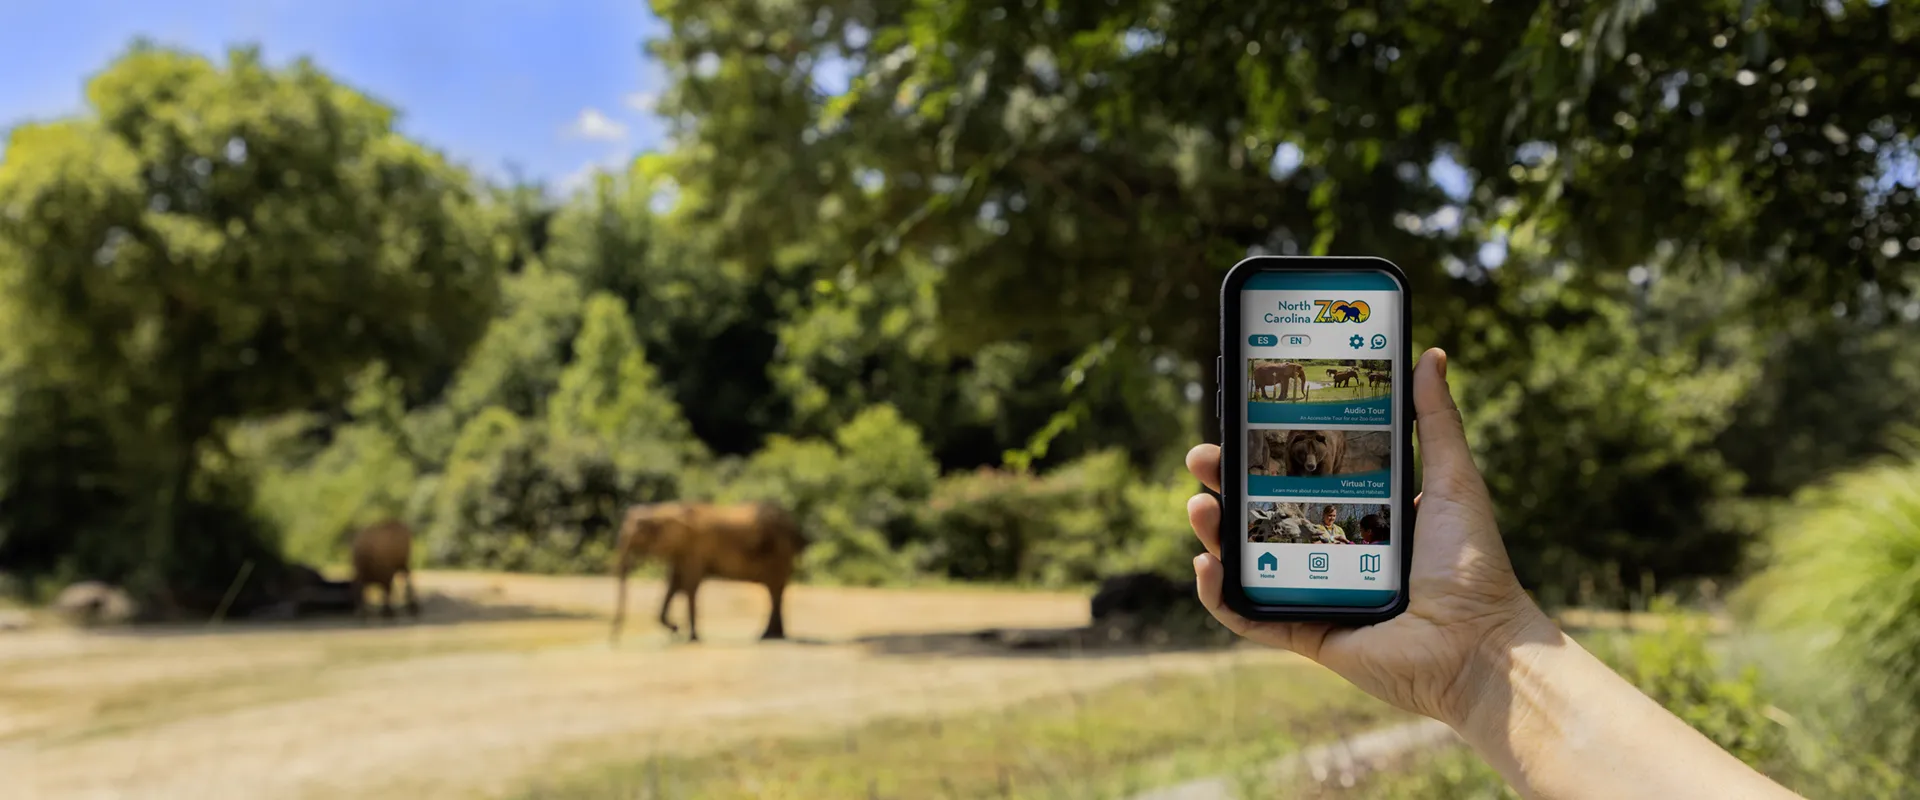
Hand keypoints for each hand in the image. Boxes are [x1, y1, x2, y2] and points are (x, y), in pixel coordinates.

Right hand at [1185, 347, 1553, 726]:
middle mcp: (1334, 551)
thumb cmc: (1473, 566)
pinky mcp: (1307, 633)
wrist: (1478, 646)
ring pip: (1247, 558)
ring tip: (1199, 507)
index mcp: (1363, 512)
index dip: (1263, 449)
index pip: (1299, 473)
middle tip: (1203, 459)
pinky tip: (1206, 565)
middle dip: (1225, 483)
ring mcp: (1315, 592)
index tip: (1237, 420)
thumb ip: (1436, 421)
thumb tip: (1430, 355)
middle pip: (1262, 511)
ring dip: (1213, 531)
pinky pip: (1249, 616)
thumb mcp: (1453, 480)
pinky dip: (1219, 595)